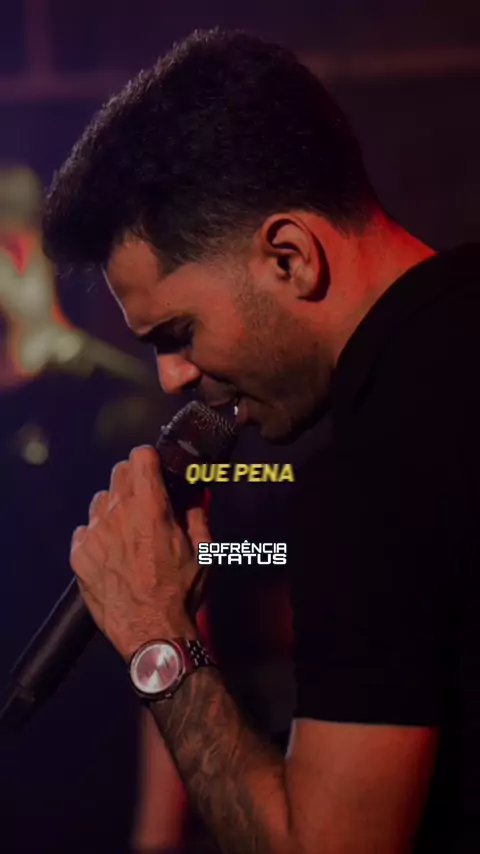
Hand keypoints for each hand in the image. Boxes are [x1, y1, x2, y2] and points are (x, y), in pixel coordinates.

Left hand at [71, 446, 209, 659]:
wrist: (152, 633)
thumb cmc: (181, 595)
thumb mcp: (204, 552)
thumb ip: (198, 514)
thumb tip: (196, 494)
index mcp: (152, 508)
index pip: (140, 456)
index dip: (150, 460)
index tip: (154, 469)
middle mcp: (119, 514)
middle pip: (119, 472)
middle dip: (134, 481)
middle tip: (146, 502)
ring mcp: (95, 533)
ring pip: (101, 499)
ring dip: (114, 508)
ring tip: (129, 533)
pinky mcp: (79, 554)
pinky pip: (85, 529)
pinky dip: (98, 535)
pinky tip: (113, 554)